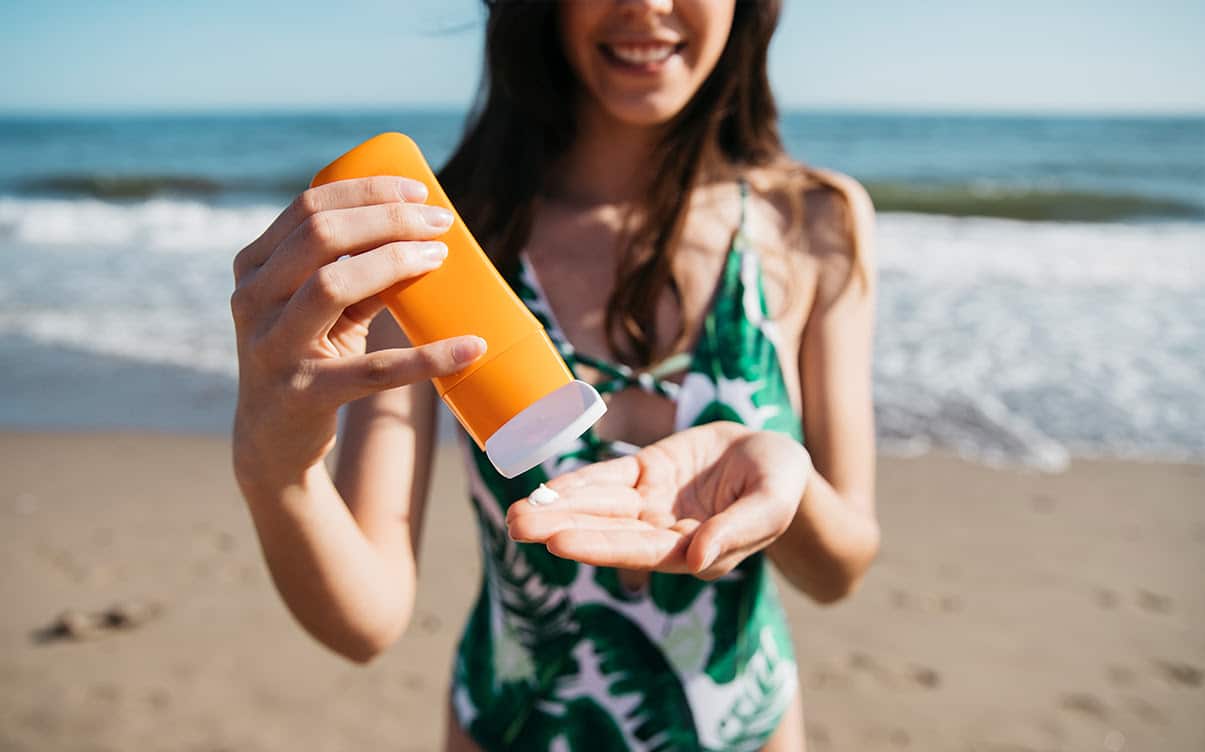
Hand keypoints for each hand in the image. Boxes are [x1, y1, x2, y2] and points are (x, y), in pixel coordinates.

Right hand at [230, 177, 484, 488]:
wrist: (271, 440)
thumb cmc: (309, 356)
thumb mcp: (325, 309)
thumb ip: (361, 271)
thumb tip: (426, 234)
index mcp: (254, 266)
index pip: (309, 207)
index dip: (368, 192)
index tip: (420, 192)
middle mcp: (252, 299)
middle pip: (320, 236)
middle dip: (389, 220)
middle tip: (440, 223)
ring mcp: (272, 347)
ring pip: (332, 285)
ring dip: (395, 263)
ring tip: (440, 257)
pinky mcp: (303, 393)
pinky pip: (374, 370)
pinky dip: (427, 358)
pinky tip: (470, 348)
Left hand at [506, 422, 811, 579]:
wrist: (774, 458)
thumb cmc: (781, 485)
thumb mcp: (772, 503)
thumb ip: (736, 532)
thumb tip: (696, 562)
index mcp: (694, 552)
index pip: (640, 551)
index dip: (600, 545)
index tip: (559, 543)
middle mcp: (664, 534)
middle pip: (607, 533)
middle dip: (561, 529)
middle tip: (516, 527)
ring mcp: (651, 505)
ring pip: (598, 507)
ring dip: (557, 509)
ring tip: (514, 515)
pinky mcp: (645, 474)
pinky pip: (607, 478)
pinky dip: (577, 482)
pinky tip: (545, 488)